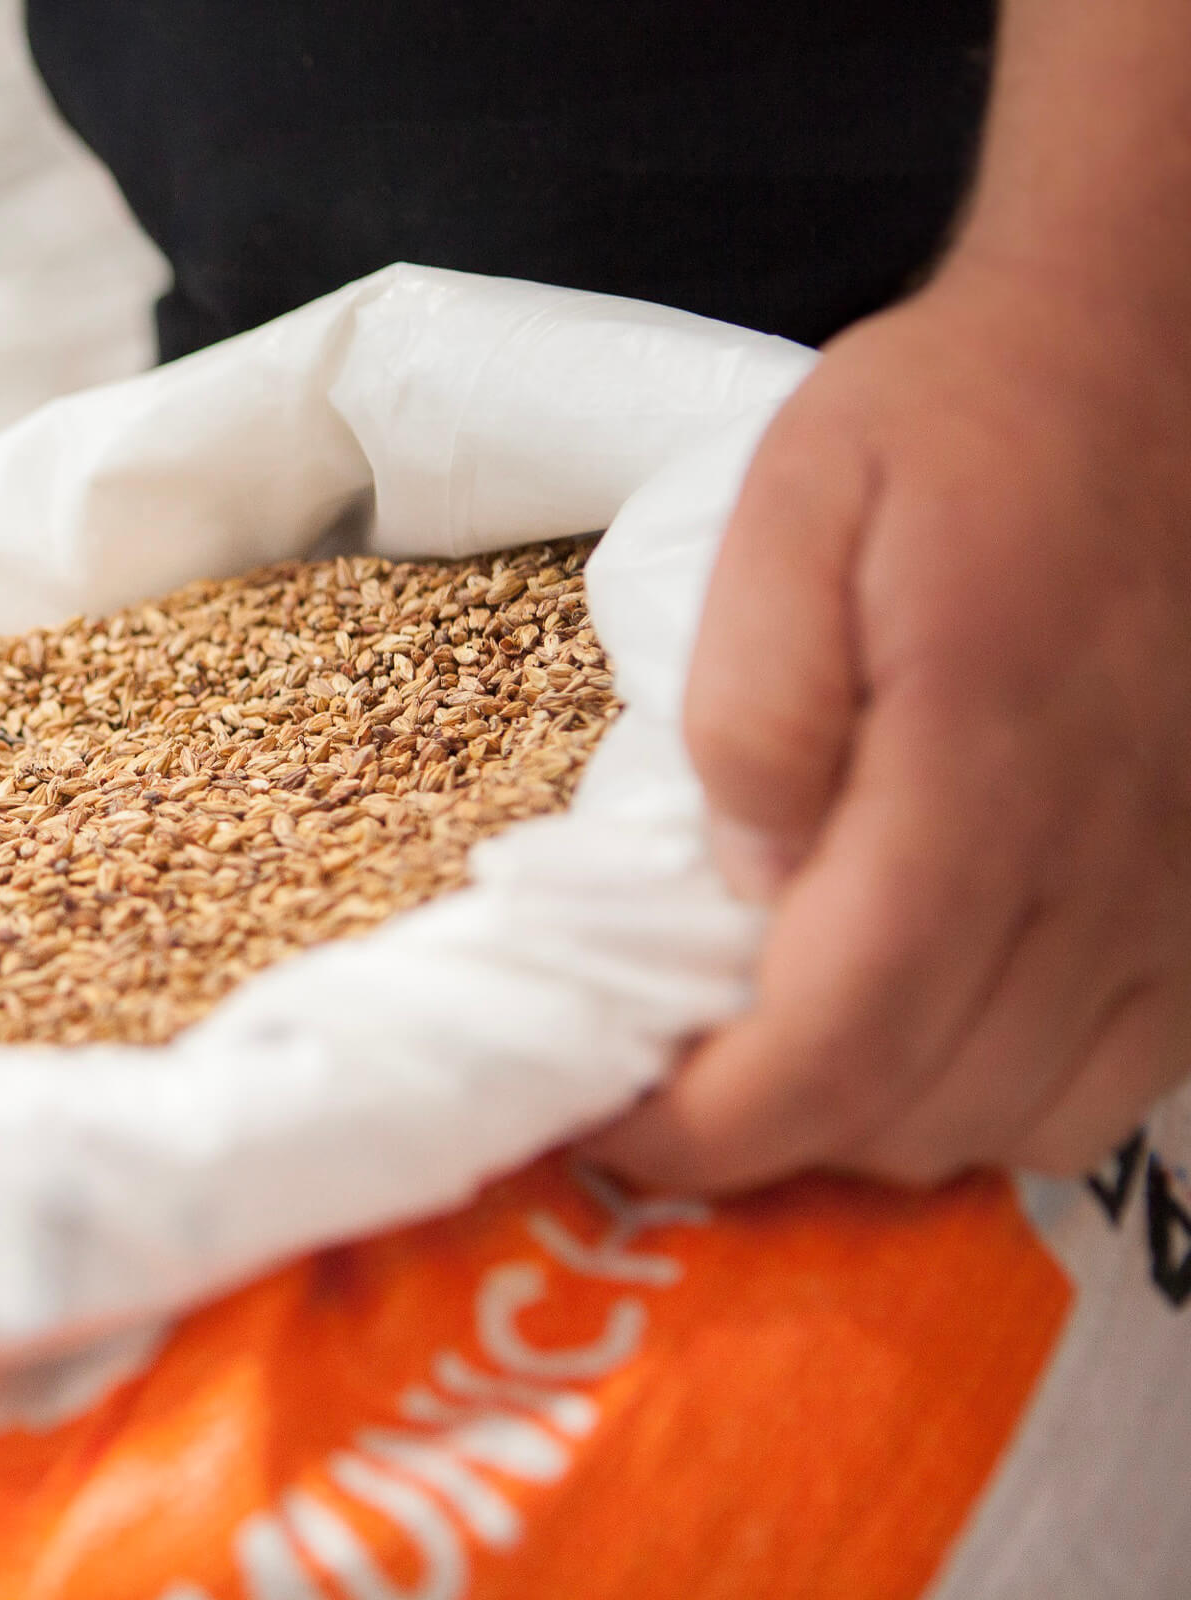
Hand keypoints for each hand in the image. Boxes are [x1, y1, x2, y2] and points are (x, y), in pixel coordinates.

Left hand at [585, 258, 1190, 1189]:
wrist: (1158, 358)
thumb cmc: (959, 427)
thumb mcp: (795, 515)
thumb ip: (756, 713)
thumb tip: (746, 886)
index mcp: (983, 772)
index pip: (839, 1040)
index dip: (712, 1128)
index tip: (614, 1125)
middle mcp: (1110, 865)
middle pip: (928, 1109)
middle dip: (775, 1136)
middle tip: (674, 1081)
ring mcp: (1187, 894)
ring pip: (1032, 1119)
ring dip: (885, 1124)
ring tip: (783, 1053)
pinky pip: (1122, 1077)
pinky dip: (1001, 1092)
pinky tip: (924, 1022)